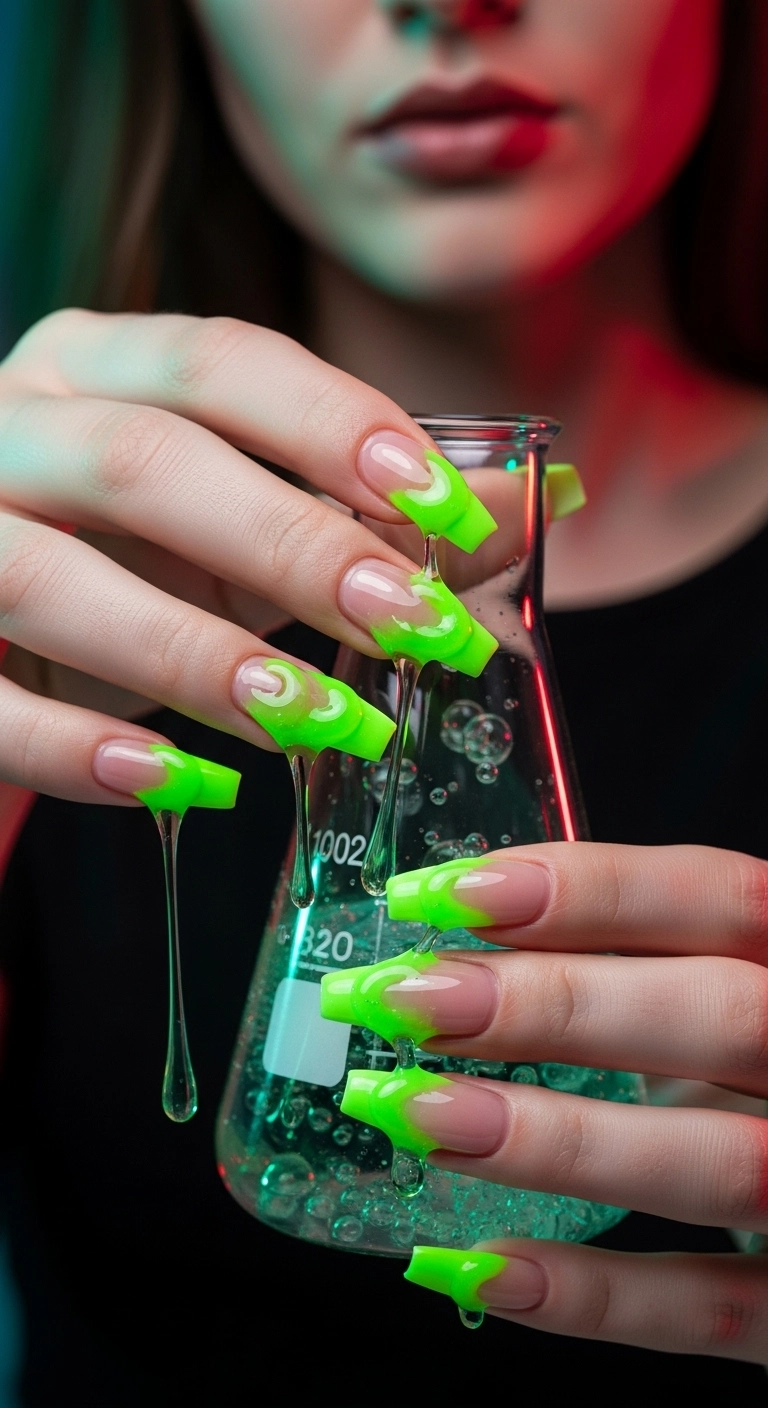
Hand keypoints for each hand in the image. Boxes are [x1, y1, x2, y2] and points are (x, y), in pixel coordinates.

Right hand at [0, 309, 518, 804]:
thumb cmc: (125, 560)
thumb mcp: (241, 527)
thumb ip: (366, 510)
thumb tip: (538, 496)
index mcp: (95, 367)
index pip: (222, 362)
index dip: (339, 427)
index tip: (451, 510)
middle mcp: (9, 426)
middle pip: (146, 463)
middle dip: (295, 545)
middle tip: (418, 628)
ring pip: (49, 578)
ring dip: (197, 656)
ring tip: (319, 723)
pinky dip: (76, 748)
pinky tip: (177, 783)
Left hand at [388, 841, 767, 1361]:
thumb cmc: (759, 1077)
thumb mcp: (728, 1001)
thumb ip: (645, 974)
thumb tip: (461, 956)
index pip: (725, 898)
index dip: (591, 890)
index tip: (444, 893)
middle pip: (723, 1015)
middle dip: (553, 1004)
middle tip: (406, 1000)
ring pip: (722, 1162)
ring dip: (553, 1140)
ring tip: (414, 1113)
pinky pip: (712, 1310)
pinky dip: (593, 1293)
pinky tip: (477, 1265)